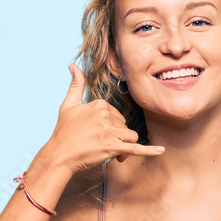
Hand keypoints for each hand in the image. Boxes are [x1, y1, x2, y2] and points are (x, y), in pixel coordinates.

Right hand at [38, 64, 164, 173]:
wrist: (59, 156)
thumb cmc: (64, 131)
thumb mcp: (68, 105)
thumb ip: (76, 85)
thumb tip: (72, 65)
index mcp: (99, 104)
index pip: (117, 115)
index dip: (111, 128)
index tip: (98, 136)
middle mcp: (105, 115)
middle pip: (124, 126)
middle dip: (117, 138)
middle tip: (101, 146)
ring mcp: (108, 131)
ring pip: (130, 136)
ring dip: (123, 146)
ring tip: (110, 153)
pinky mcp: (112, 146)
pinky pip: (135, 148)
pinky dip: (149, 150)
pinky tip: (161, 150)